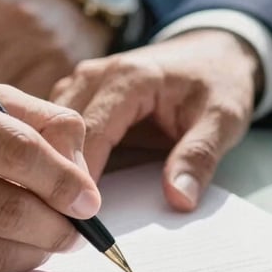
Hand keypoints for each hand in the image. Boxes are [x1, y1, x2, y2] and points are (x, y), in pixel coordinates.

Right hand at [0, 83, 100, 271]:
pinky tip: (9, 251)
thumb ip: (36, 119)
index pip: (14, 148)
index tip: (89, 199)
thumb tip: (82, 172)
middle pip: (3, 208)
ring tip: (49, 240)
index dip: (61, 178)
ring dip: (33, 253)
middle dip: (55, 226)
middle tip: (76, 230)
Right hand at [51, 30, 262, 210]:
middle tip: (62, 220)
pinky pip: (54, 126)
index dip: (82, 174)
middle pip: (59, 129)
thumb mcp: (223, 118)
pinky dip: (53, 154)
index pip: (91, 131)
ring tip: (54, 206)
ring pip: (48, 127)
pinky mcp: (81, 93)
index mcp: (130, 78)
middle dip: (56, 172)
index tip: (80, 216)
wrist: (214, 51)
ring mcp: (84, 81)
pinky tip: (55, 185)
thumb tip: (178, 198)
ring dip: (48, 163)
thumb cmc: (217, 81)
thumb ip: (199, 155)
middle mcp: (98, 74)